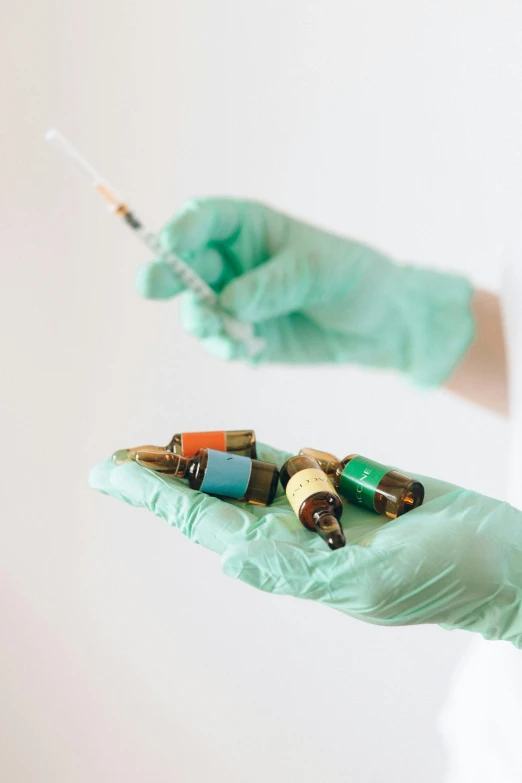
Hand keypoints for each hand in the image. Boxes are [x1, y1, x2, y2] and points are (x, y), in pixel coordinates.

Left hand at [90, 443, 521, 646]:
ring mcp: (317, 505)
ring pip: (248, 473)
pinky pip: (292, 459)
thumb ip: (300, 572)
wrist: (497, 557)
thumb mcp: (373, 582)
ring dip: (203, 457)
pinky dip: (258, 446)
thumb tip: (231, 561)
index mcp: (293, 559)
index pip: (209, 524)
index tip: (110, 473)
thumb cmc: (446, 577)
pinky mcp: (344, 481)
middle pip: (216, 497)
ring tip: (160, 441)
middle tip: (118, 455)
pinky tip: (228, 438)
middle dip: (166, 476)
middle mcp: (295, 532)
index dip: (157, 498)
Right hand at [136, 198, 473, 385]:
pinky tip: (247, 350)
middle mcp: (233, 263)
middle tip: (148, 287)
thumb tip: (229, 304)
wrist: (382, 326)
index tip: (171, 243)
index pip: (203, 219)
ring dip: (200, 321)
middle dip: (164, 275)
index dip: (182, 228)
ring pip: (195, 309)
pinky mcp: (243, 338)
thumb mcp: (322, 271)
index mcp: (250, 228)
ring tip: (223, 333)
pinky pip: (219, 343)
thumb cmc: (356, 279)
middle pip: (183, 265)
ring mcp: (234, 303)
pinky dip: (225, 348)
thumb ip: (276, 284)